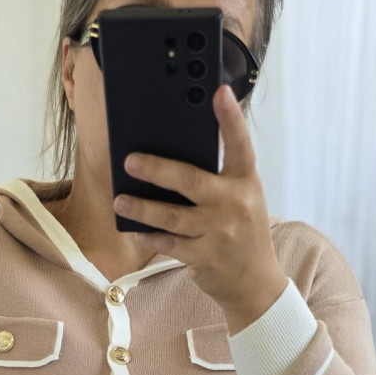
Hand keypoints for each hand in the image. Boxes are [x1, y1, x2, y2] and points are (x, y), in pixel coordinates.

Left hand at [113, 84, 288, 334]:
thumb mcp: (243, 199)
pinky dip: (150, 236)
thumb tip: (172, 160)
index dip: (230, 117)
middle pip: (190, 180)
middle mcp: (234, 204)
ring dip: (142, 208)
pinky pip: (169, 244)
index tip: (219, 91)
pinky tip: (136, 229)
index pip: (240, 144)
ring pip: (172, 216)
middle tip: (130, 160)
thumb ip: (220, 178)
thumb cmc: (243, 232)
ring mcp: (219, 232)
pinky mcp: (204, 256)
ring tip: (120, 199)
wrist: (255, 283)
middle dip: (157, 169)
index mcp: (245, 182)